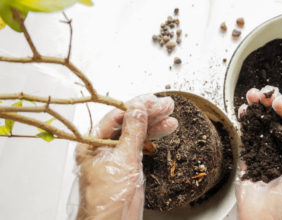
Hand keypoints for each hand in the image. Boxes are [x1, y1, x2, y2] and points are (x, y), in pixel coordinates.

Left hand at [75, 94, 177, 219]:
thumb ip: (132, 133)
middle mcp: (103, 146)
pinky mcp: (128, 163)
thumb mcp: (122, 161)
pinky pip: (141, 144)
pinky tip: (164, 129)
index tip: (152, 101)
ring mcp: (117, 154)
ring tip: (170, 116)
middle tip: (165, 105)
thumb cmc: (107, 199)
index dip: (135, 106)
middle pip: (127, 122)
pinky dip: (153, 137)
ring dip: (154, 124)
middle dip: (148, 113)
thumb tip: (138, 110)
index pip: (115, 116)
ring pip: (136, 132)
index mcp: (92, 143)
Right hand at [237, 86, 281, 219]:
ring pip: (264, 122)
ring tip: (252, 96)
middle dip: (273, 103)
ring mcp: (267, 152)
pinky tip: (243, 110)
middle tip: (266, 97)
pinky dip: (245, 120)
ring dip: (258, 107)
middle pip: (281, 118)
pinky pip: (247, 134)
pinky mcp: (250, 156)